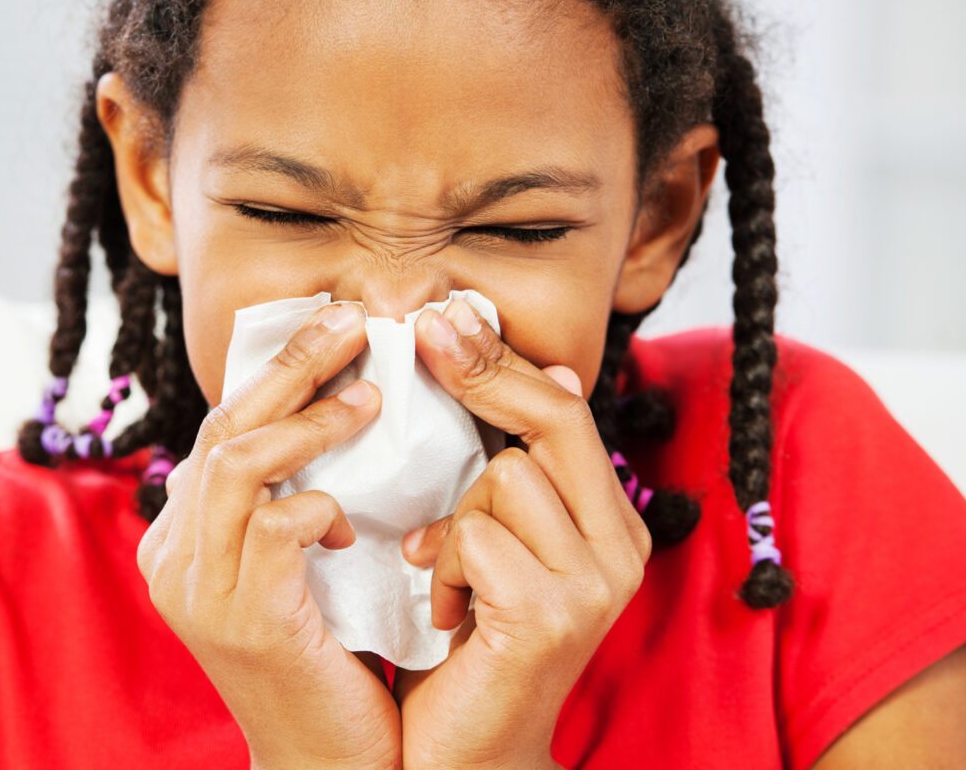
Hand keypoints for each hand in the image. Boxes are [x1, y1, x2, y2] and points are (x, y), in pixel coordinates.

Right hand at [136, 302, 402, 769]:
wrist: (329, 764)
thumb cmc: (330, 657)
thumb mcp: (300, 564)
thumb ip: (294, 496)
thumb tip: (342, 402)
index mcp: (180, 538)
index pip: (219, 429)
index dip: (274, 371)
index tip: (334, 326)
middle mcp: (171, 557)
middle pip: (221, 426)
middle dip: (289, 365)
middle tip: (350, 321)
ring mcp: (196, 588)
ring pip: (237, 462)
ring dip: (308, 421)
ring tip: (370, 398)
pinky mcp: (239, 617)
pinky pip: (277, 527)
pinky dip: (321, 507)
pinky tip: (353, 523)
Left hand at [394, 299, 650, 769]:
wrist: (467, 754)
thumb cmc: (470, 641)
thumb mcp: (492, 544)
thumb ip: (511, 474)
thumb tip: (547, 371)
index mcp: (608, 521)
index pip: (566, 408)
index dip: (502, 356)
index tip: (445, 314)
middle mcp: (620, 547)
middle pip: (554, 417)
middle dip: (480, 371)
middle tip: (420, 331)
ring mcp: (594, 583)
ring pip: (502, 475)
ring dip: (451, 519)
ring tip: (442, 574)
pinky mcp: (552, 616)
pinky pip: (474, 535)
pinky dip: (442, 566)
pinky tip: (446, 612)